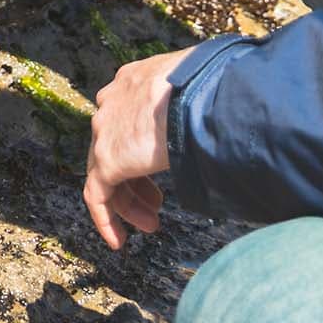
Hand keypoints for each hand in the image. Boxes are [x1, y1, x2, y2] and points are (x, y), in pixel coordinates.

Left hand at [84, 47, 194, 248]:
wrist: (198, 94)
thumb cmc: (213, 89)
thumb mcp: (202, 92)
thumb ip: (199, 110)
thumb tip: (225, 125)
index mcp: (134, 82)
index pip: (130, 120)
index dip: (144, 148)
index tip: (161, 169)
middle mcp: (114, 102)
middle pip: (117, 147)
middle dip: (137, 180)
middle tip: (157, 203)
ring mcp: (106, 129)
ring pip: (107, 173)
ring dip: (128, 203)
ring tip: (151, 224)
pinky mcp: (106, 157)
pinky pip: (96, 195)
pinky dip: (106, 219)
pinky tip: (119, 240)